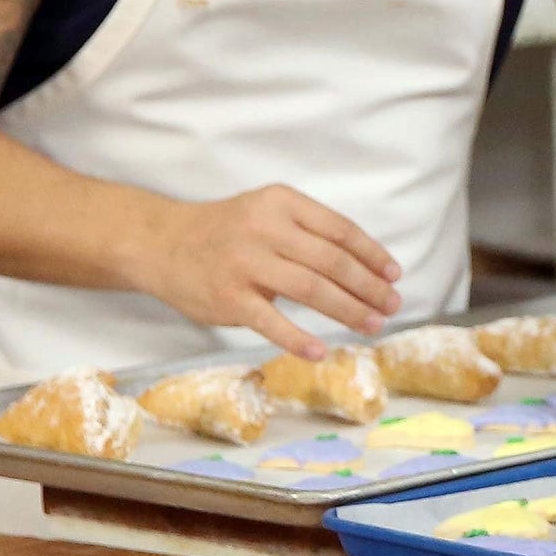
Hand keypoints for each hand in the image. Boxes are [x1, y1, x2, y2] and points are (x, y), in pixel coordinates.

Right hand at [126, 185, 400, 359]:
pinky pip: (271, 322)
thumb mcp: (267, 212)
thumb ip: (309, 231)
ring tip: (372, 324)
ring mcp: (245, 264)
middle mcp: (265, 229)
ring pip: (312, 289)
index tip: (394, 275)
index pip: (341, 230)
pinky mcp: (229, 297)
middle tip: (392, 305)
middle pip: (332, 262)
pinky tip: (321, 351)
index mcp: (282, 203)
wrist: (161, 243)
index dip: (373, 255)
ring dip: (349, 310)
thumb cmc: (227, 230)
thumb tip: (366, 266)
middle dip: (369, 287)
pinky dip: (299, 339)